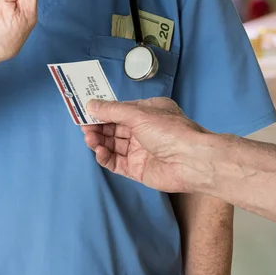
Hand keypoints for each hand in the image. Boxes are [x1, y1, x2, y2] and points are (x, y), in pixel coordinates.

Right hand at [82, 98, 211, 192]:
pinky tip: (100, 152)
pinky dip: (106, 157)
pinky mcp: (137, 169)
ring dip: (100, 141)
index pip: (120, 111)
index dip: (102, 112)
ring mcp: (140, 151)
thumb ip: (112, 110)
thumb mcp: (138, 114)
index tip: (85, 112)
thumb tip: (90, 105)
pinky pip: (116, 162)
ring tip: (90, 139)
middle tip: (84, 127)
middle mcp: (144, 130)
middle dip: (98, 127)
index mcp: (148, 112)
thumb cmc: (169, 131)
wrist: (191, 161)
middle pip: (114, 128)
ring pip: (113, 145)